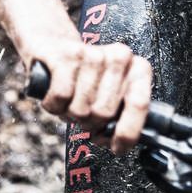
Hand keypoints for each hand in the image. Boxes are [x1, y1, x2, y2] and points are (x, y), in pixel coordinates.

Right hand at [27, 38, 153, 154]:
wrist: (52, 45)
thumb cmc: (83, 76)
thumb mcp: (109, 94)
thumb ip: (120, 117)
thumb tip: (116, 142)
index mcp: (137, 68)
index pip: (139, 105)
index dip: (127, 133)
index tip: (118, 147)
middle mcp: (119, 58)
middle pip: (105, 113)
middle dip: (90, 123)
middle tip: (84, 114)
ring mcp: (92, 55)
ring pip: (81, 108)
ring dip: (70, 113)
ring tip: (70, 100)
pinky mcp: (65, 55)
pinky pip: (61, 97)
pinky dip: (54, 105)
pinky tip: (56, 96)